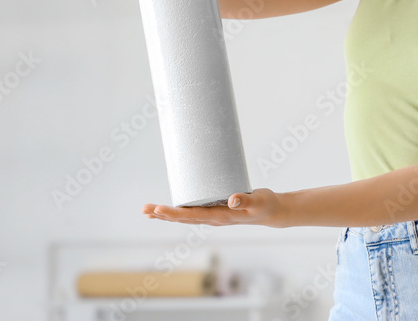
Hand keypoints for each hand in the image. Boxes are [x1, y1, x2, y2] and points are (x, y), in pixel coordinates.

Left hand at [142, 188, 284, 227]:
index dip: (174, 213)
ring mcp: (213, 216)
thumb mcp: (258, 201)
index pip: (192, 216)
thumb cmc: (266, 205)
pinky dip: (178, 210)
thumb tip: (232, 200)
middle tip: (145, 209)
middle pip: (183, 218)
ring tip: (148, 211)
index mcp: (221, 217)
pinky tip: (169, 208)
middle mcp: (213, 219)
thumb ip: (246, 200)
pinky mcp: (215, 210)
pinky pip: (192, 212)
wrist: (272, 211)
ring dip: (166, 214)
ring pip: (185, 216)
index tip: (159, 209)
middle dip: (164, 214)